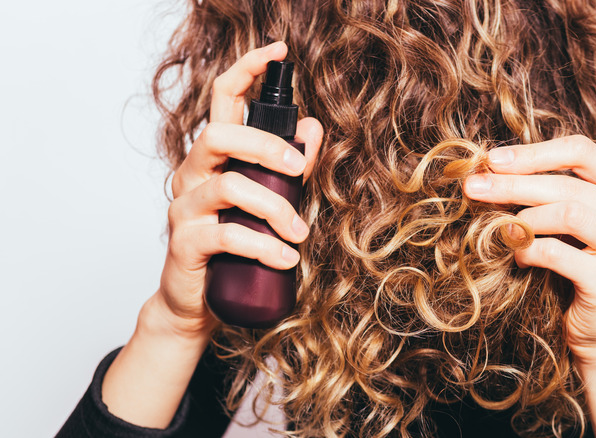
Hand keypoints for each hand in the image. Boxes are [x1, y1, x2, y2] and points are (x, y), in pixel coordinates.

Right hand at [151, 41, 323, 338]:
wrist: (198, 302)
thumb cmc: (234, 248)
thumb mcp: (268, 202)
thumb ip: (287, 166)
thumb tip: (311, 129)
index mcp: (214, 158)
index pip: (222, 100)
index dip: (246, 70)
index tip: (277, 51)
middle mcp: (192, 175)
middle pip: (219, 135)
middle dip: (266, 146)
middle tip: (299, 169)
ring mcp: (185, 208)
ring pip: (228, 186)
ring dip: (275, 207)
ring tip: (299, 234)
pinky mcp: (185, 243)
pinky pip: (226, 235)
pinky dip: (263, 245)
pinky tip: (286, 258)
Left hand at [463, 135, 595, 362]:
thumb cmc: (575, 265)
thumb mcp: (565, 221)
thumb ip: (544, 191)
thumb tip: (490, 167)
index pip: (582, 151)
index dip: (533, 153)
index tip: (492, 160)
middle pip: (568, 184)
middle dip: (513, 184)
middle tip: (473, 187)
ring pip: (569, 212)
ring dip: (524, 219)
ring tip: (503, 230)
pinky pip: (558, 253)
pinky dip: (528, 251)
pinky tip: (518, 259)